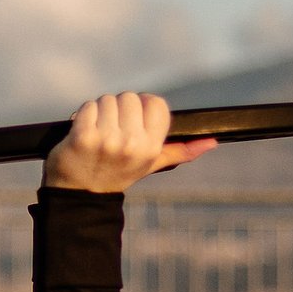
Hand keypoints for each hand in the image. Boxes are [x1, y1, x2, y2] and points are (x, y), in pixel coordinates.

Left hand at [41, 92, 217, 193]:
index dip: (142, 107)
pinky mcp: (84, 137)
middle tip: (112, 130)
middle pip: (129, 98)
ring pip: (107, 100)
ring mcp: (107, 141)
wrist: (80, 193)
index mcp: (152, 148)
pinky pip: (88, 107)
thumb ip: (181, 151)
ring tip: (97, 132)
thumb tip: (212, 142)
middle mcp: (132, 144)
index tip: (132, 120)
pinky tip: (82, 131)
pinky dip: (82, 115)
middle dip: (118, 109)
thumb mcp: (151, 164)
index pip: (156, 103)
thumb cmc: (117, 172)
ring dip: (100, 111)